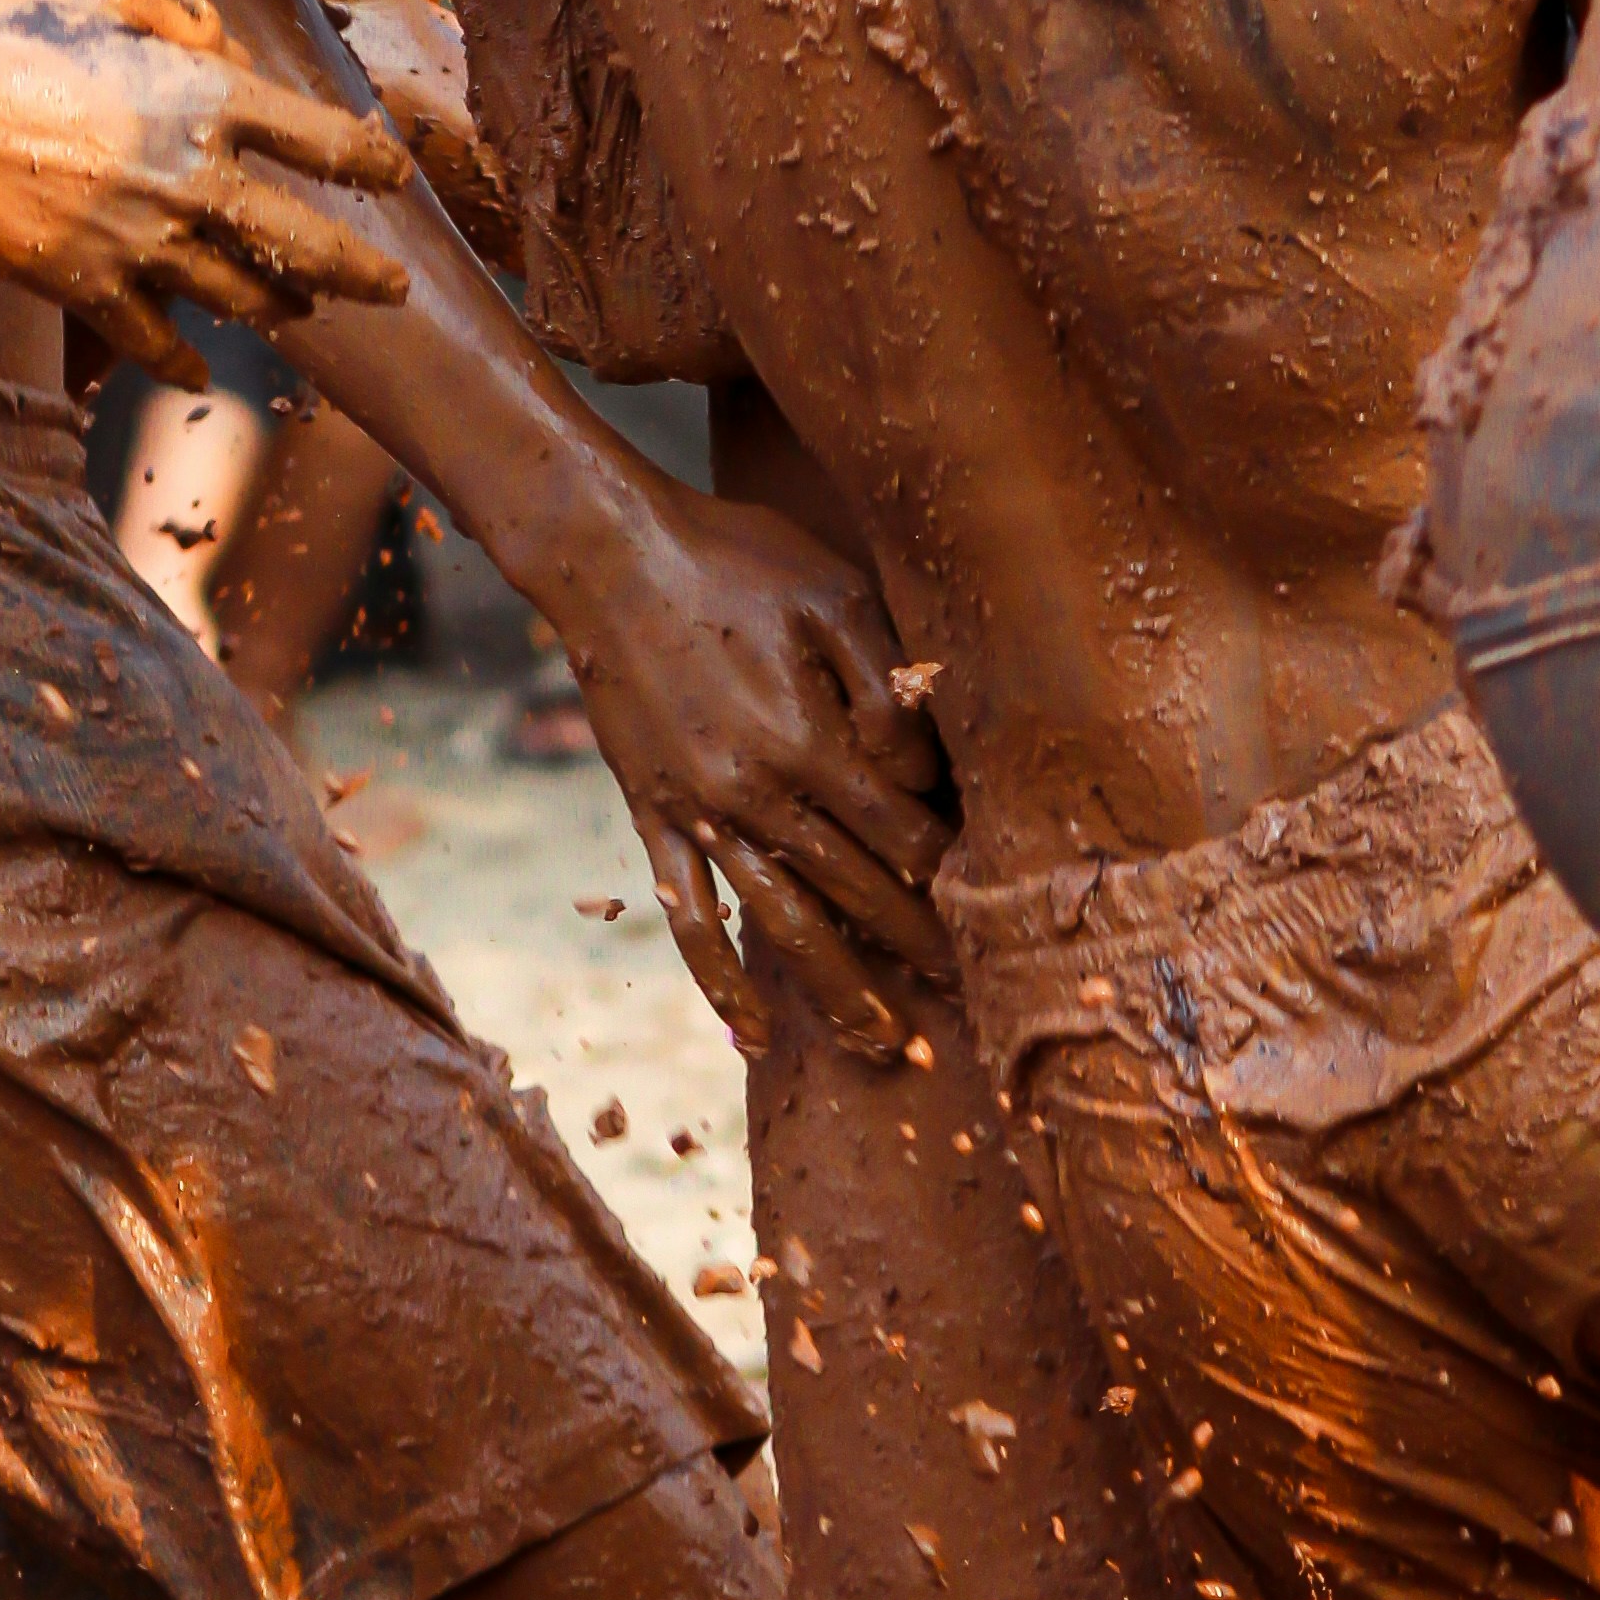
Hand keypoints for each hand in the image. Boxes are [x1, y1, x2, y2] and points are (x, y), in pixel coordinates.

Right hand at [0, 0, 413, 367]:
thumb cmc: (1, 41)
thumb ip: (174, 8)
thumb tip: (222, 45)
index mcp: (203, 100)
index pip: (321, 140)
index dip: (370, 162)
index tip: (393, 175)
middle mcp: (190, 180)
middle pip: (304, 242)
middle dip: (360, 272)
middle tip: (393, 290)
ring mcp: (141, 245)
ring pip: (241, 298)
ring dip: (282, 309)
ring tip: (303, 313)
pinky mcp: (89, 289)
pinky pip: (154, 341)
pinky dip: (182, 360)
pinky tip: (198, 372)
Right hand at [557, 478, 953, 1042]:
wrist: (606, 554)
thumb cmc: (730, 561)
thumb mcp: (830, 591)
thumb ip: (885, 682)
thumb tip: (919, 773)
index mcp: (810, 739)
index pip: (904, 835)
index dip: (951, 874)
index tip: (992, 908)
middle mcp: (757, 793)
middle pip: (856, 893)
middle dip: (918, 948)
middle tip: (971, 999)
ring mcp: (700, 813)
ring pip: (782, 925)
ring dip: (838, 990)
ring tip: (885, 1045)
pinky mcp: (653, 815)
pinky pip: (687, 917)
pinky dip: (720, 982)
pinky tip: (755, 1031)